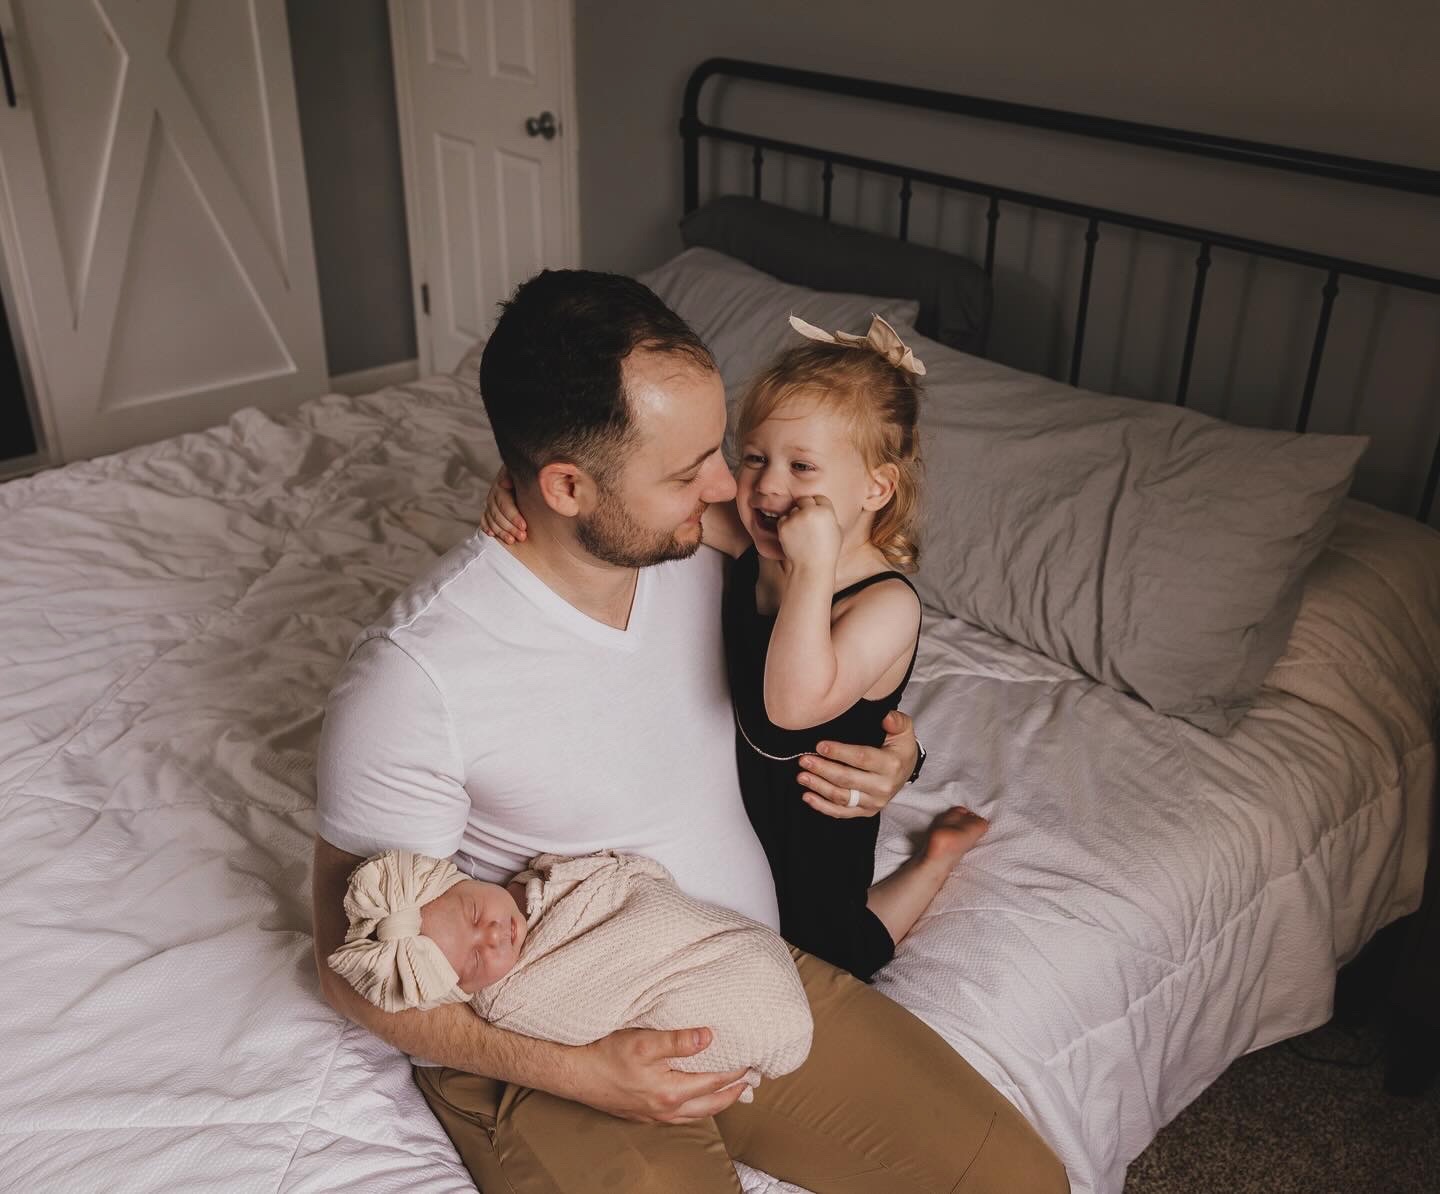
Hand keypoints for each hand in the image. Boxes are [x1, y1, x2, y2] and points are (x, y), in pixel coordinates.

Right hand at [479, 466, 526, 543]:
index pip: (505, 503)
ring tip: (512, 540)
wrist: (526, 472)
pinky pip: (484, 519)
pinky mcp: (490, 509)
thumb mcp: (525, 474)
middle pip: (497, 513)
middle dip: (509, 527)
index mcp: (503, 484)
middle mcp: (494, 493)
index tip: (524, 526)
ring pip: (491, 518)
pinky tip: (492, 535)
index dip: (513, 516)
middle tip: (522, 536)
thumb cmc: (530, 475)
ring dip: (500, 531)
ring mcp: (491, 502)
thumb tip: (504, 483)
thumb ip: (517, 476)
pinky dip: (487, 527)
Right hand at [573, 1027, 750, 1123]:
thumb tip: (709, 1037)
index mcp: (671, 1092)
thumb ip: (678, 1041)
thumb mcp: (644, 1042)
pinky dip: (695, 1107)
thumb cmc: (606, 1055)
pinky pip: (679, 1115)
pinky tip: (694, 1098)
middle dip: (732, 1093)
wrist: (574, 1073)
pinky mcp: (643, 1114)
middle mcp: (666, 1109)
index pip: (714, 1082)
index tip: (751, 1059)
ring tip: (729, 1090)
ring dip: (715, 1102)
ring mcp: (654, 1114)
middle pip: (710, 1104)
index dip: (735, 1071)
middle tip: (750, 1080)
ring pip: (695, 1114)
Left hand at [776, 495, 841, 569]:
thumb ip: (830, 517)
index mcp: (826, 511)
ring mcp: (796, 517)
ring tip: (800, 534)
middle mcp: (811, 511)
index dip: (818, 507)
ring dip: (795, 518)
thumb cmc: (827, 552)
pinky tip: (793, 537)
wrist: (812, 567)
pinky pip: (783, 519)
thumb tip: (825, 509)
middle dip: (805, 509)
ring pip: (793, 510)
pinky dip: (786, 526)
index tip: (816, 517)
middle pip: (805, 500)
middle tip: (806, 523)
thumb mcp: (838, 531)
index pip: (819, 498)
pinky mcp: (784, 525)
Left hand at [797, 708, 916, 818]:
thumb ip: (896, 721)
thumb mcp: (903, 730)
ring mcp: (874, 802)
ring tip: (802, 776)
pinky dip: (822, 806)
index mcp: (891, 765)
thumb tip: (886, 717)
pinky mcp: (866, 811)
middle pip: (847, 779)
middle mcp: (883, 787)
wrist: (906, 770)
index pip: (861, 758)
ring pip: (841, 797)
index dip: (839, 752)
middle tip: (804, 760)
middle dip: (823, 769)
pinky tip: (807, 796)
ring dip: (819, 787)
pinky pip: (841, 812)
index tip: (819, 746)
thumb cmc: (900, 747)